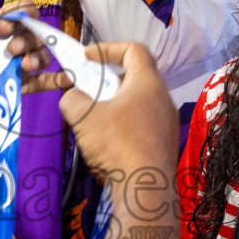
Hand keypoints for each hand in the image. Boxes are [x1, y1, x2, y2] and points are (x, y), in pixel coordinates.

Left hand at [0, 9, 52, 131]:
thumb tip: (10, 25)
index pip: (20, 12)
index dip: (28, 11)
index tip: (25, 18)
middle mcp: (8, 44)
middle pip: (35, 34)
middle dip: (30, 38)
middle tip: (12, 50)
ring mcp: (13, 66)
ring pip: (41, 56)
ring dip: (40, 57)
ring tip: (25, 64)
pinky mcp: (16, 88)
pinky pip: (42, 83)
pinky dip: (57, 80)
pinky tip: (67, 78)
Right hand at [59, 42, 177, 177]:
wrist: (144, 190)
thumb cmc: (117, 144)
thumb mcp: (84, 116)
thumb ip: (72, 99)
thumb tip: (72, 98)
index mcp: (148, 83)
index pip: (133, 50)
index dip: (108, 47)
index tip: (87, 57)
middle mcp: (163, 99)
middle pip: (135, 77)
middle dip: (108, 80)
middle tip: (87, 89)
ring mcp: (166, 123)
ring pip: (137, 103)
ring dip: (114, 105)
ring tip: (93, 118)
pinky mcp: (163, 145)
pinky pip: (141, 125)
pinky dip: (123, 125)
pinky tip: (106, 143)